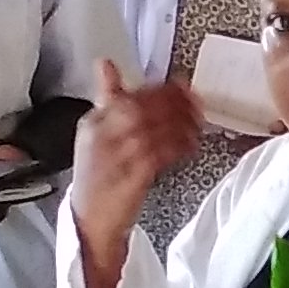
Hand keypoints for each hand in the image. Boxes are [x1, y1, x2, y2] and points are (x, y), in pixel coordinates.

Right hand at [70, 61, 200, 287]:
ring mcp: (114, 159)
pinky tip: (191, 144)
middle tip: (196, 100)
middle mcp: (100, 137)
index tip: (182, 84)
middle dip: (173, 102)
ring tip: (198, 122)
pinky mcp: (130, 179)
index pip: (127, 95)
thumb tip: (105, 63)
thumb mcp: (96, 135)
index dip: (158, 89)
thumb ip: (107, 99)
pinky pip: (159, 155)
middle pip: (141, 109)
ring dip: (180, 123)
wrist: (90, 223)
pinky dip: (178, 146)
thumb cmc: (98, 178)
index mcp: (91, 123)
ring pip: (153, 130)